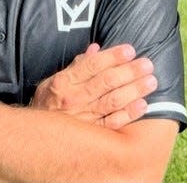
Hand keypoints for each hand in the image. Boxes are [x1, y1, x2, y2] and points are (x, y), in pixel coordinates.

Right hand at [31, 44, 156, 129]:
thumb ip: (76, 66)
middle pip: (106, 82)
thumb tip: (95, 49)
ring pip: (113, 101)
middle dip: (129, 71)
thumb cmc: (47, 104)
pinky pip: (113, 123)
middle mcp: (74, 98)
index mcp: (64, 82)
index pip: (92, 65)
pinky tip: (142, 104)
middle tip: (147, 64)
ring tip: (151, 81)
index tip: (130, 50)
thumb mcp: (53, 81)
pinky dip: (129, 113)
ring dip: (134, 90)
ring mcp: (83, 117)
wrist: (35, 137)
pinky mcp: (91, 134)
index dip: (113, 56)